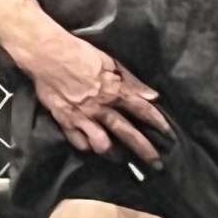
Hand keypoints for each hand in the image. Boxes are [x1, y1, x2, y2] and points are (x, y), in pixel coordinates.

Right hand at [27, 31, 170, 166]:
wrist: (47, 54)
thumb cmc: (80, 53)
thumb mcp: (110, 61)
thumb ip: (131, 80)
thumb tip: (152, 95)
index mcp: (114, 90)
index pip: (142, 110)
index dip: (158, 123)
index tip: (170, 135)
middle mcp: (101, 107)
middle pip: (127, 132)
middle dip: (144, 150)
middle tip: (157, 165)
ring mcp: (82, 117)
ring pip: (102, 144)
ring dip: (114, 154)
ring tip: (122, 161)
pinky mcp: (65, 121)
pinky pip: (79, 142)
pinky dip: (87, 147)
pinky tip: (93, 149)